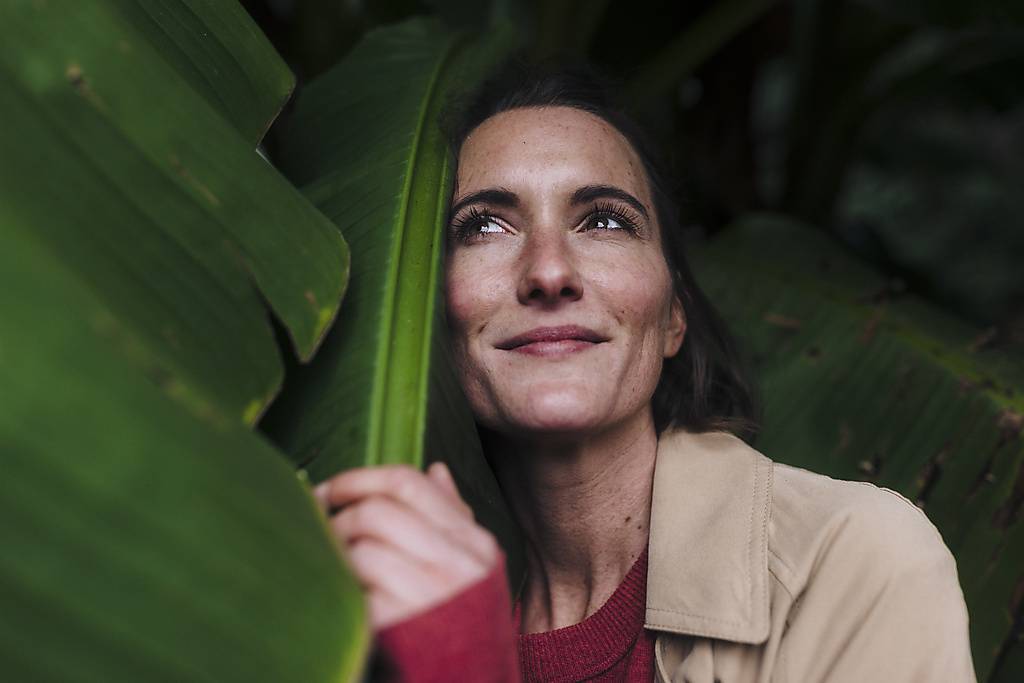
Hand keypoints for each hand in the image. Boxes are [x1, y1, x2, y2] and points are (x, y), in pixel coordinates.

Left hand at [314, 462, 501, 630]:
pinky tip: (344, 606)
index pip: (408, 483)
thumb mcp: (475, 571)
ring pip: (360, 550)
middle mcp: (458, 566)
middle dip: (337, 520)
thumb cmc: (467, 628)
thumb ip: (454, 519)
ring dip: (337, 560)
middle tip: (321, 535)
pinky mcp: (403, 628)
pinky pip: (355, 594)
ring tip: (334, 572)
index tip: (332, 490)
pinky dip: (342, 596)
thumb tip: (435, 470)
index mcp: (475, 543)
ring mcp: (431, 597)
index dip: (359, 479)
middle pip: (375, 512)